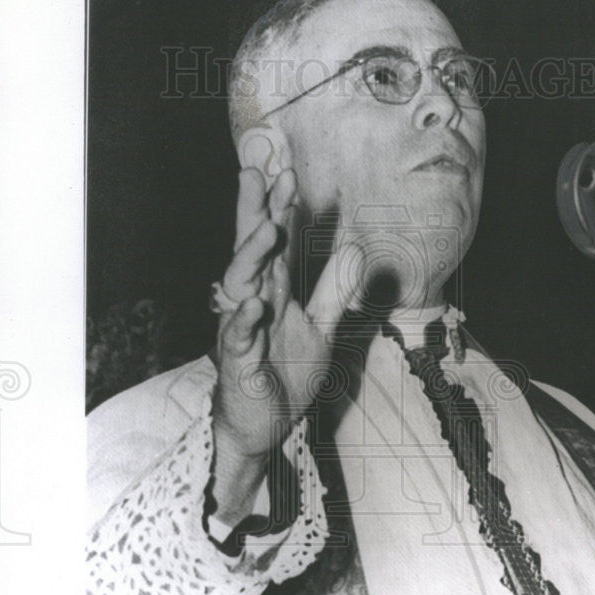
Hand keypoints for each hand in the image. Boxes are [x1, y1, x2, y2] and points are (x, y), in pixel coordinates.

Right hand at [211, 166, 361, 520]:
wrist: (264, 423)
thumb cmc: (283, 372)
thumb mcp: (319, 328)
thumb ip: (334, 291)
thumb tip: (356, 251)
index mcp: (271, 292)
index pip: (276, 244)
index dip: (280, 209)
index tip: (288, 173)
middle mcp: (251, 303)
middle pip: (250, 250)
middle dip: (253, 211)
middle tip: (259, 171)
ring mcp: (241, 330)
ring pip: (240, 286)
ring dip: (252, 256)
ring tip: (268, 226)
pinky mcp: (238, 363)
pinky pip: (238, 338)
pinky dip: (245, 320)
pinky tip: (255, 303)